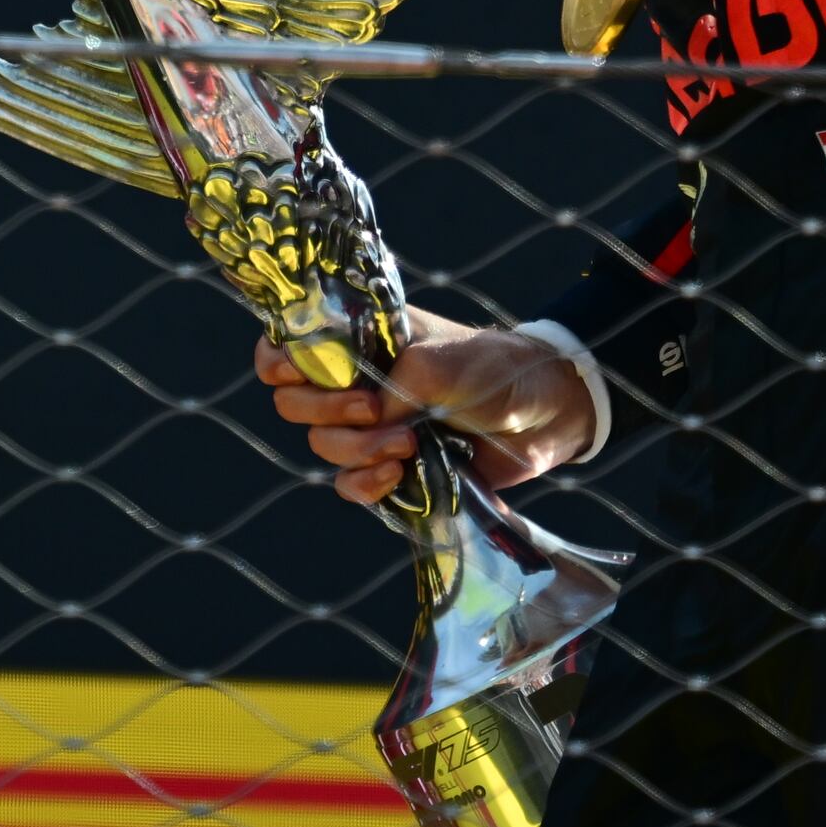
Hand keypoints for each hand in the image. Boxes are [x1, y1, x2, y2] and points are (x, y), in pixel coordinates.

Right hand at [256, 308, 600, 506]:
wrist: (546, 413)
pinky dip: (365, 485)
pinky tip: (395, 476)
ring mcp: (373, 428)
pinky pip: (352, 486)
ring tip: (406, 445)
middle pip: (294, 403)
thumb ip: (396, 382)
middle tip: (372, 408)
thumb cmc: (497, 368)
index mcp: (361, 340)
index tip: (297, 373)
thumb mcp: (444, 360)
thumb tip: (368, 420)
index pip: (290, 345)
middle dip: (325, 410)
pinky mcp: (393, 469)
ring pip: (324, 447)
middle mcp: (357, 382)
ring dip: (357, 450)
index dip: (279, 360)